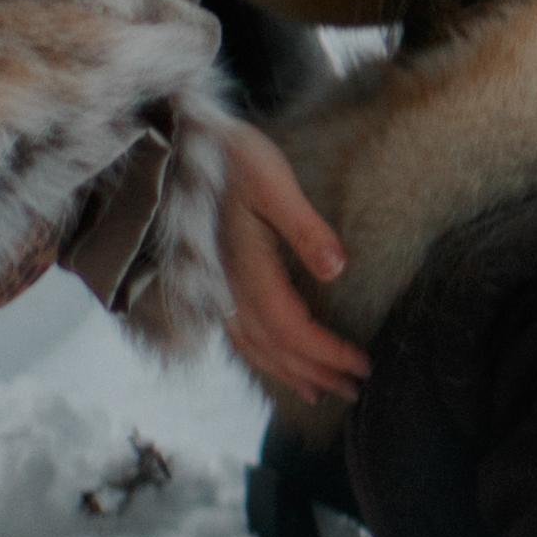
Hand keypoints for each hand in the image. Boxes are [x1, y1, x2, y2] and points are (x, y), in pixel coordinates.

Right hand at [220, 131, 367, 409]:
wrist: (175, 144)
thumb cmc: (229, 157)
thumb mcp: (272, 181)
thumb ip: (305, 228)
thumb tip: (338, 270)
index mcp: (246, 269)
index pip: (293, 330)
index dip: (328, 354)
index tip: (362, 365)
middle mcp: (227, 290)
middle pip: (276, 348)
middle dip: (316, 373)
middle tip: (353, 390)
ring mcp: (214, 289)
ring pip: (253, 348)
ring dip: (288, 373)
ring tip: (318, 391)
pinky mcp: (208, 282)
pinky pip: (236, 335)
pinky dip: (260, 357)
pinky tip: (272, 361)